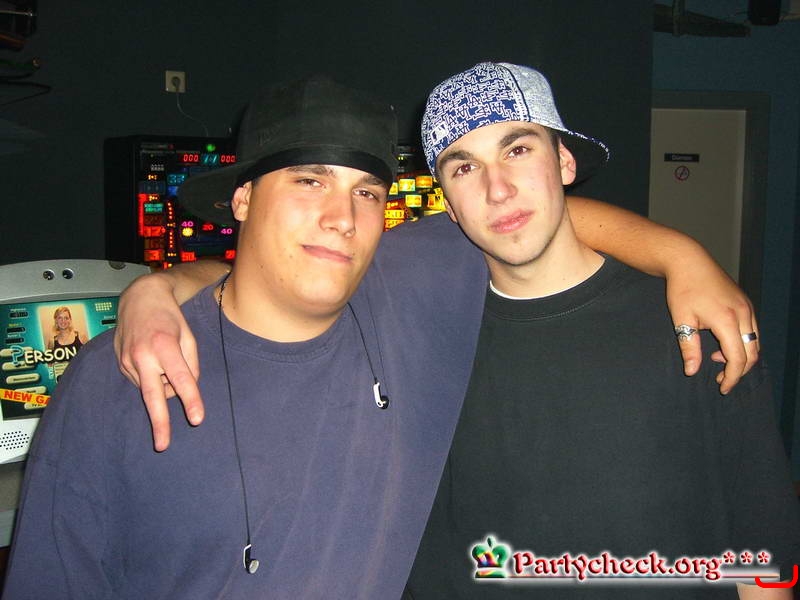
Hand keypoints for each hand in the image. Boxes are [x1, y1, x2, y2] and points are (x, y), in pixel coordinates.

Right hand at [114, 273, 203, 450]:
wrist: (138, 299)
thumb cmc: (170, 317)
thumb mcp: (188, 336)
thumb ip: (190, 363)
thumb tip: (184, 390)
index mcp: (163, 345)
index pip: (181, 378)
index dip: (191, 399)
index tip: (197, 418)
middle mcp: (142, 355)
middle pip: (153, 395)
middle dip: (159, 423)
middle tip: (163, 445)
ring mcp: (127, 361)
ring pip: (152, 388)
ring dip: (163, 384)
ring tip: (165, 359)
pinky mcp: (120, 365)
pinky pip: (143, 382)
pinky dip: (153, 378)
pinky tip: (153, 360)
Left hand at [666, 253, 758, 393]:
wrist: (689, 261)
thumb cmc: (682, 289)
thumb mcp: (681, 320)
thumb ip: (689, 347)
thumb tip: (692, 371)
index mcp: (727, 320)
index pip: (738, 358)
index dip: (733, 377)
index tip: (723, 388)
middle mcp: (743, 314)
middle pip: (752, 353)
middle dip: (739, 370)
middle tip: (721, 380)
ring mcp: (747, 307)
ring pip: (755, 342)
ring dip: (741, 356)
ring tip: (716, 360)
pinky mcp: (745, 303)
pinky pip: (752, 330)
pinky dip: (742, 342)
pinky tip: (721, 343)